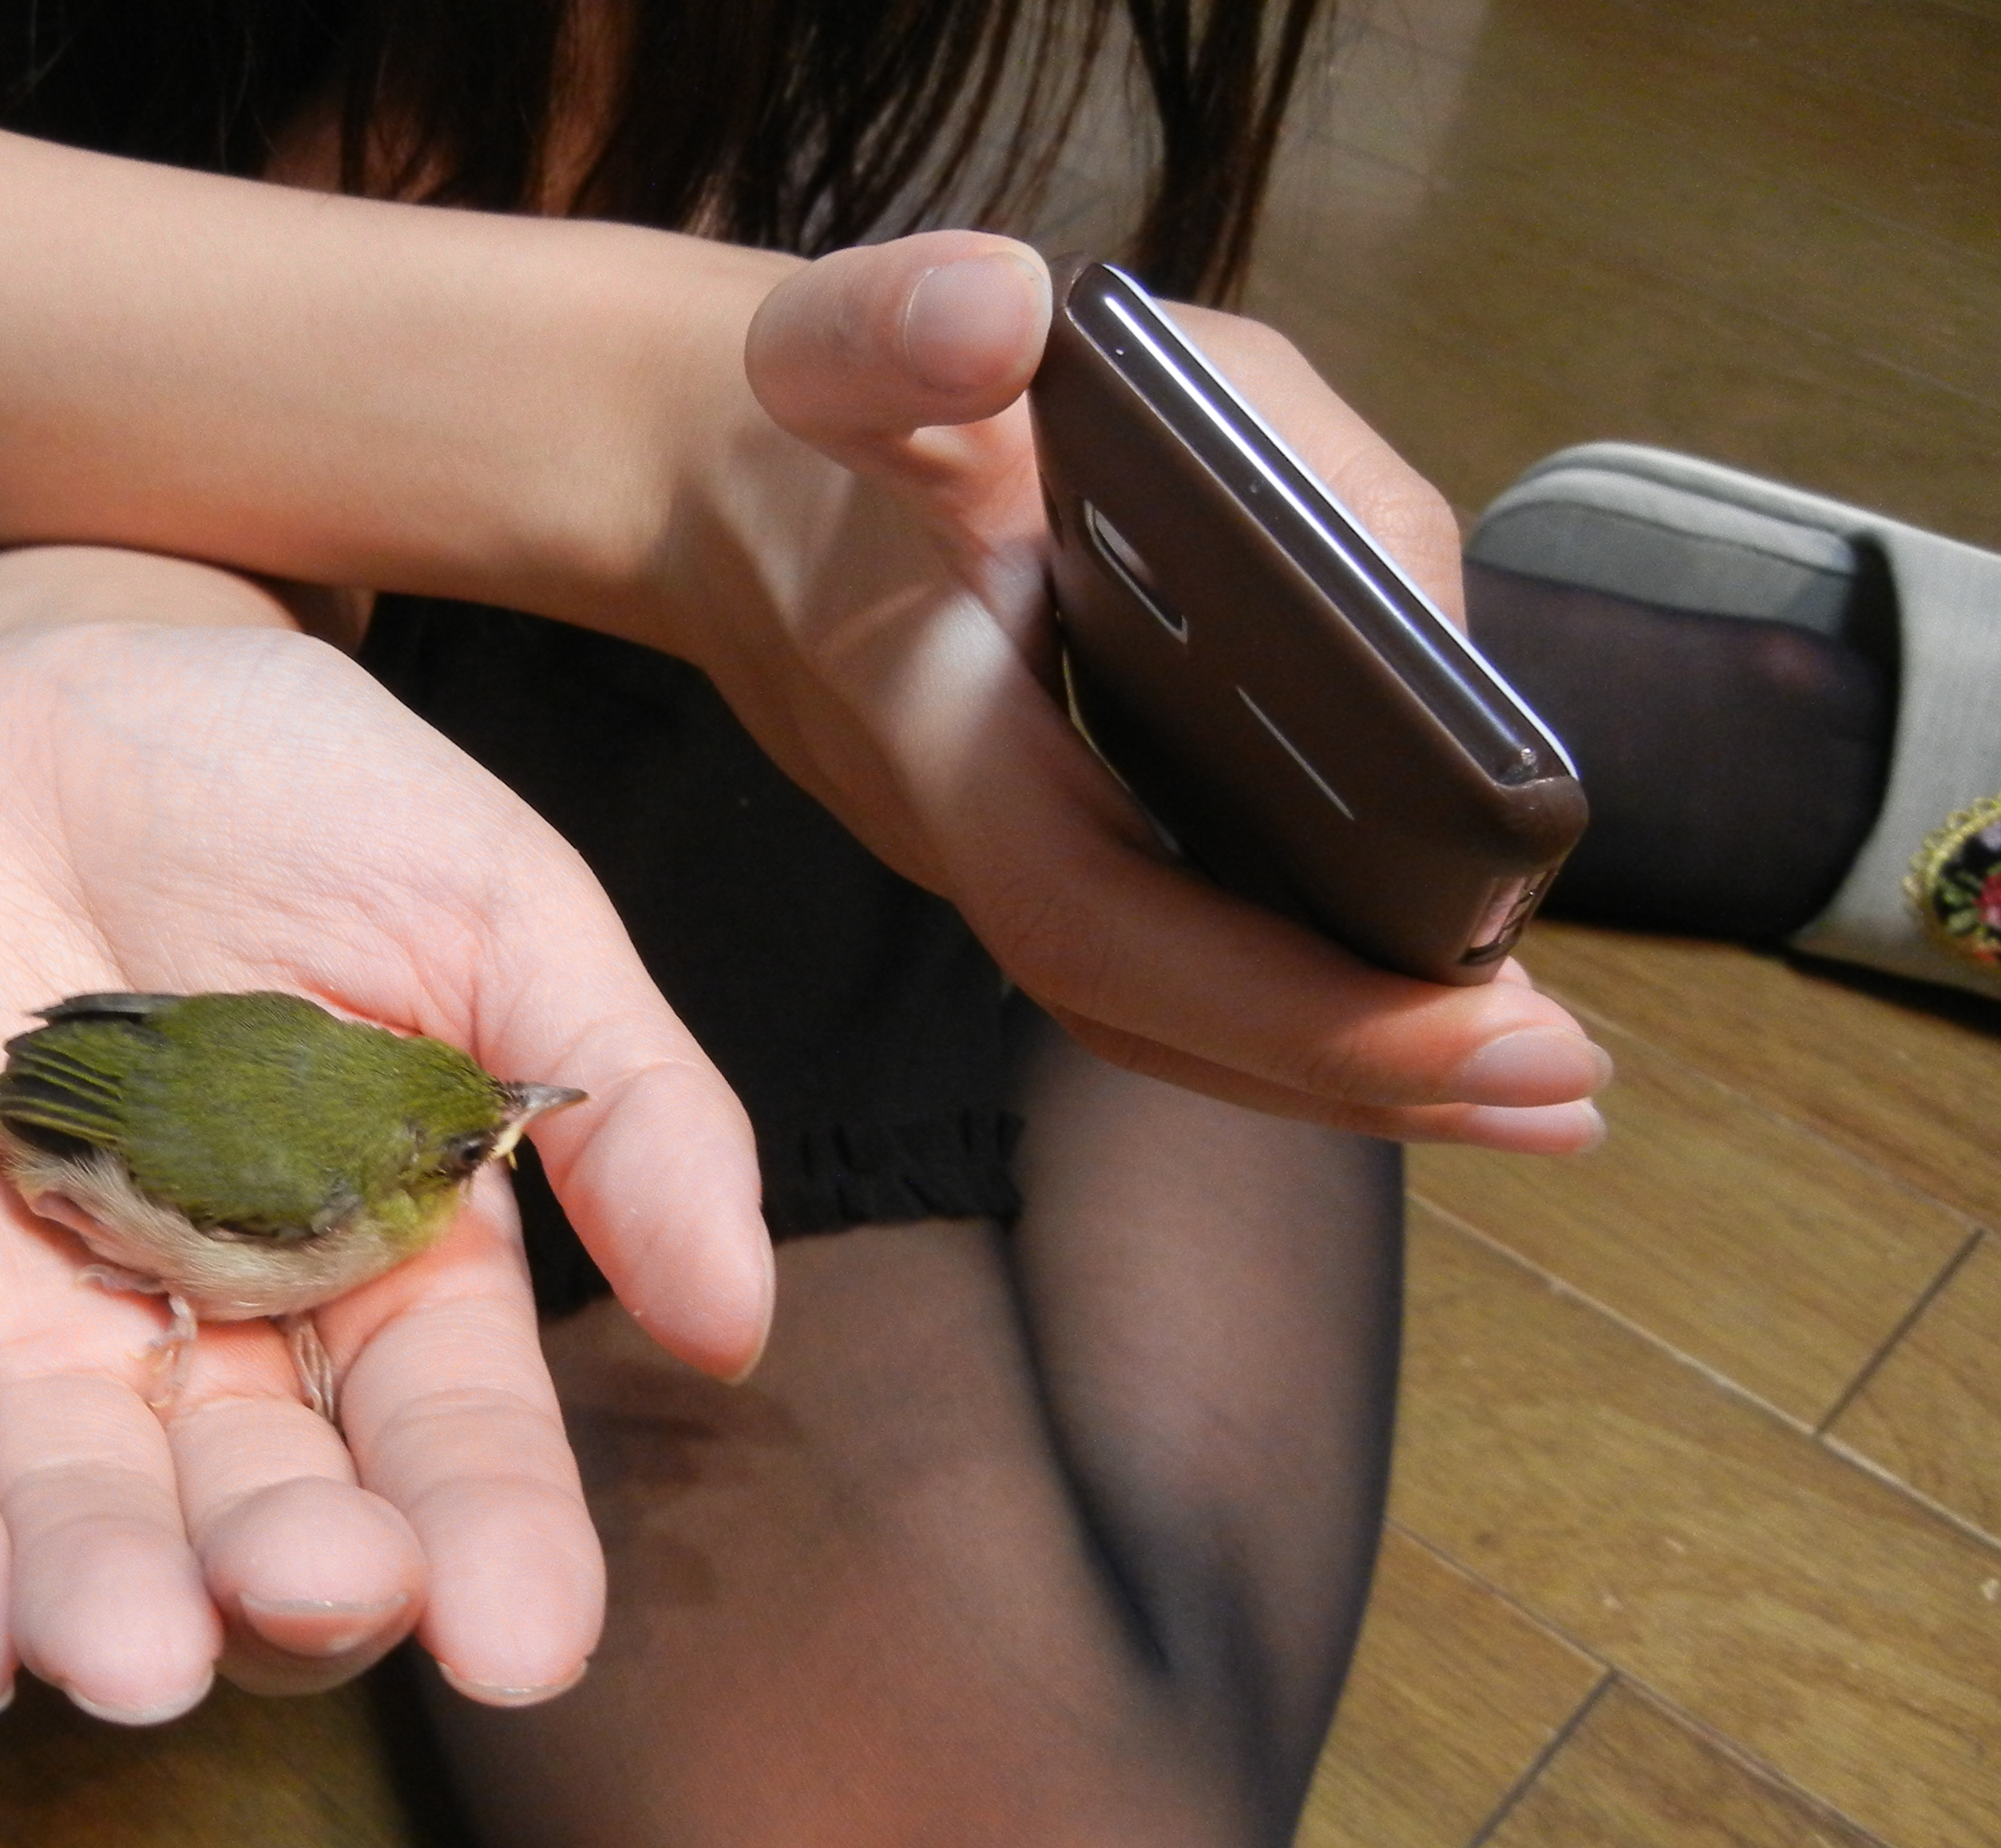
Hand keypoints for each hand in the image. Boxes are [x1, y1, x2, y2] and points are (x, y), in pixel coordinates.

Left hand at [0, 596, 768, 1722]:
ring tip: (130, 1660)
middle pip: (259, 1505)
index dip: (493, 1542)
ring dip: (97, 1592)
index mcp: (394, 1272)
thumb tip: (734, 1323)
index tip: (526, 1640)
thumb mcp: (502, 911)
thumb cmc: (304, 791)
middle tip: (321, 1590)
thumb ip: (625, 1107)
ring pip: (70, 1499)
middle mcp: (221, 1333)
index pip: (451, 1443)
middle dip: (290, 1573)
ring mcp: (40, 1309)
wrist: (65, 676)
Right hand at [671, 232, 1609, 1151]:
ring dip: (1346, 1064)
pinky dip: (1293, 1007)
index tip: (1500, 1021)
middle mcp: (974, 840)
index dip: (1294, 996)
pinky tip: (1428, 1009)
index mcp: (943, 740)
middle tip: (1569, 1092)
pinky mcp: (1051, 851)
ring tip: (1536, 1088)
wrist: (719, 492)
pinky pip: (1169, 968)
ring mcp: (1006, 864)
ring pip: (1165, 1015)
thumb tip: (999, 314)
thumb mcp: (853, 342)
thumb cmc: (827, 429)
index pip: (1113, 915)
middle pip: (1160, 1014)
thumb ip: (900, 324)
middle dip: (1365, 1066)